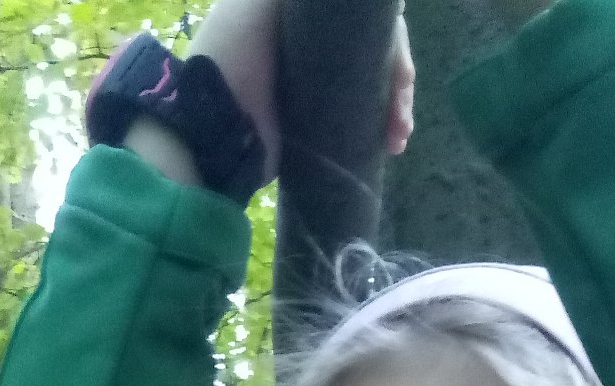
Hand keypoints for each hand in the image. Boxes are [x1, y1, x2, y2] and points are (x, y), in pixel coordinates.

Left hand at [188, 0, 414, 185]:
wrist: (213, 128)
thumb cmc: (233, 57)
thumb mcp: (260, 6)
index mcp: (301, 13)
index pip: (362, 16)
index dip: (388, 34)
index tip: (398, 61)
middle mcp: (314, 44)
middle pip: (375, 49)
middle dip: (399, 74)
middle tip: (401, 107)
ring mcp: (318, 84)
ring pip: (376, 83)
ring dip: (398, 104)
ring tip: (398, 135)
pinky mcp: (320, 121)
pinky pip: (364, 114)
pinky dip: (384, 125)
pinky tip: (393, 141)